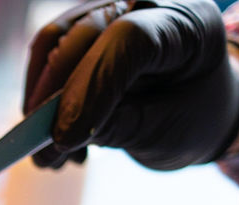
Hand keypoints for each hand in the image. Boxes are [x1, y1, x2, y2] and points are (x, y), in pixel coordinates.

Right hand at [25, 0, 238, 169]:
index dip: (90, 85)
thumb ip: (117, 127)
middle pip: (81, 34)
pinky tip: (55, 138)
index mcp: (186, 24)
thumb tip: (57, 136)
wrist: (199, 105)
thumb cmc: (192, 117)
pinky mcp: (82, 28)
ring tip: (52, 154)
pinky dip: (39, 99)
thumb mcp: (166, 131)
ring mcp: (110, 10)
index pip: (128, 38)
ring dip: (39, 101)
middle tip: (45, 152)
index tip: (64, 137)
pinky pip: (45, 54)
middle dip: (52, 97)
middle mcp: (146, 3)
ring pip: (53, 41)